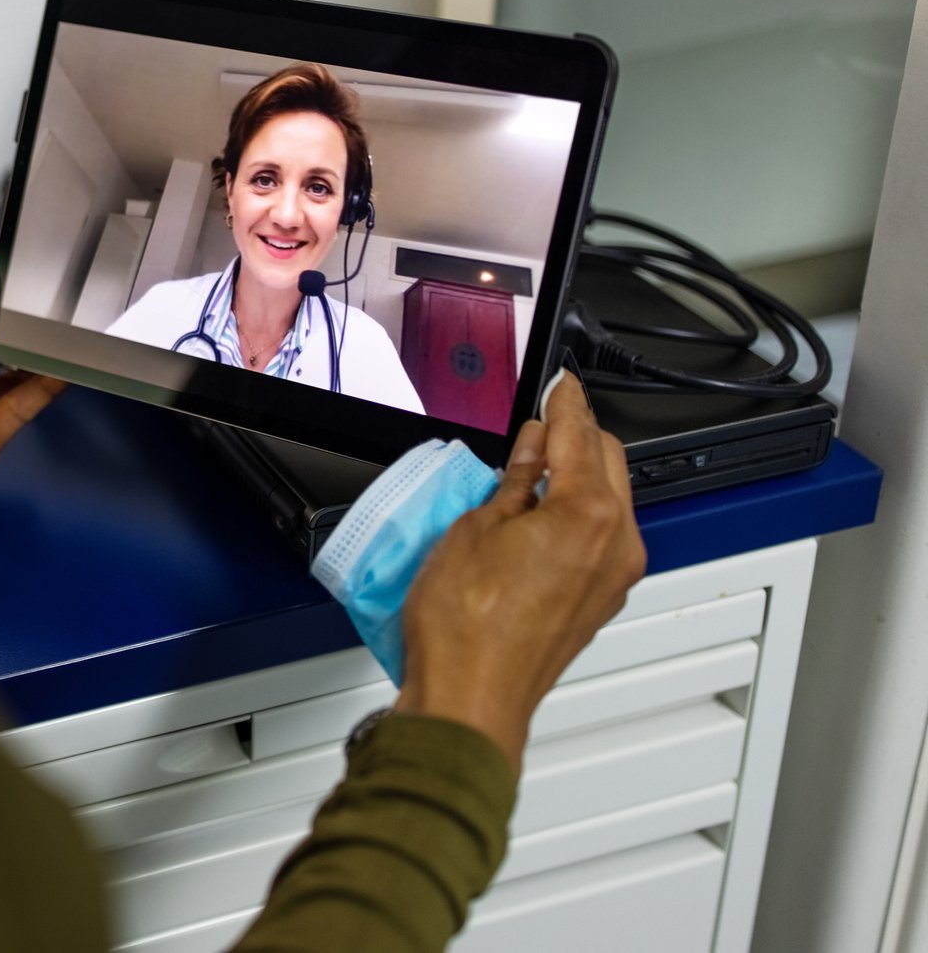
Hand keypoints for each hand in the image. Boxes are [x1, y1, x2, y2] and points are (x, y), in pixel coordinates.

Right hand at [393, 375, 646, 769]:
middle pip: (609, 463)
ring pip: (608, 501)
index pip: (580, 434)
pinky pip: (599, 537)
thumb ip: (515, 481)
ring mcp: (613, 577)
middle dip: (577, 436)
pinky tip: (536, 512)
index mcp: (588, 515)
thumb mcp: (475, 528)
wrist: (470, 697)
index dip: (564, 401)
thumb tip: (532, 451)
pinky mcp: (599, 601)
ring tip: (527, 469)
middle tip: (539, 422)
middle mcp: (616, 544)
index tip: (559, 383)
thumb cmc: (465, 624)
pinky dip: (577, 513)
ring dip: (577, 476)